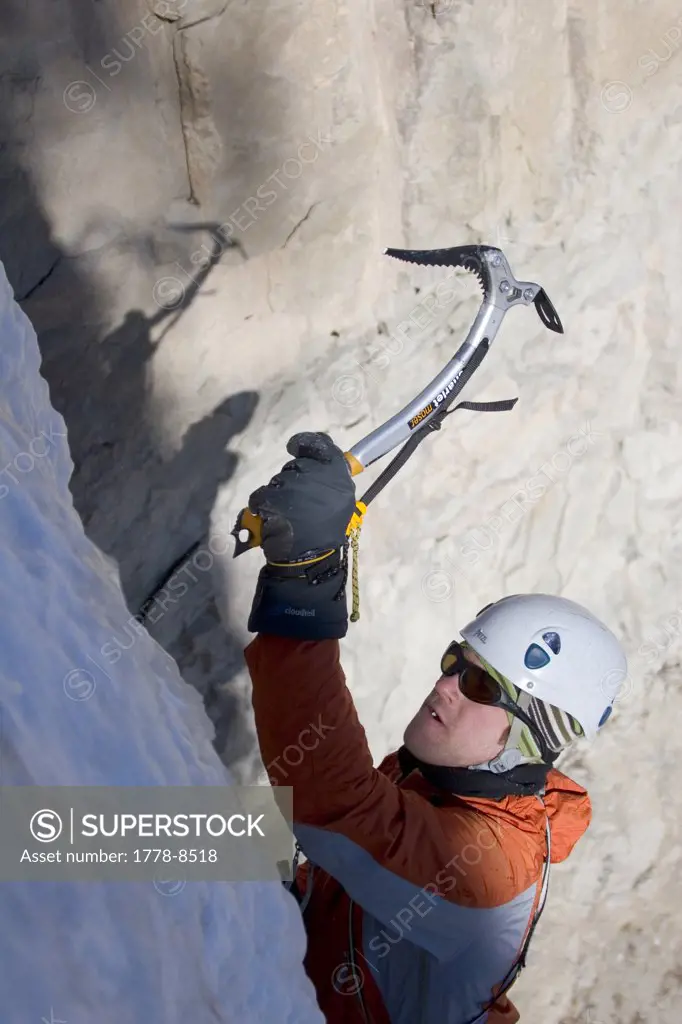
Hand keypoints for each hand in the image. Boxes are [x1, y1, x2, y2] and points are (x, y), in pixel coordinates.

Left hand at [247, 432, 356, 639]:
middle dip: (291, 482)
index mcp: (341, 481)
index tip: (294, 447)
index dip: (307, 443)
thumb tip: (309, 460)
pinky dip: (262, 507)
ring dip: (276, 497)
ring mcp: (297, 488)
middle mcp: (321, 480)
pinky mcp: (276, 500)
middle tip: (296, 505)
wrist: (308, 563)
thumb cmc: (322, 537)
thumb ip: (326, 484)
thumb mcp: (336, 507)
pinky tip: (272, 521)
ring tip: (286, 518)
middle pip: (297, 467)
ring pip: (278, 481)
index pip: (324, 447)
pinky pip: (262, 494)